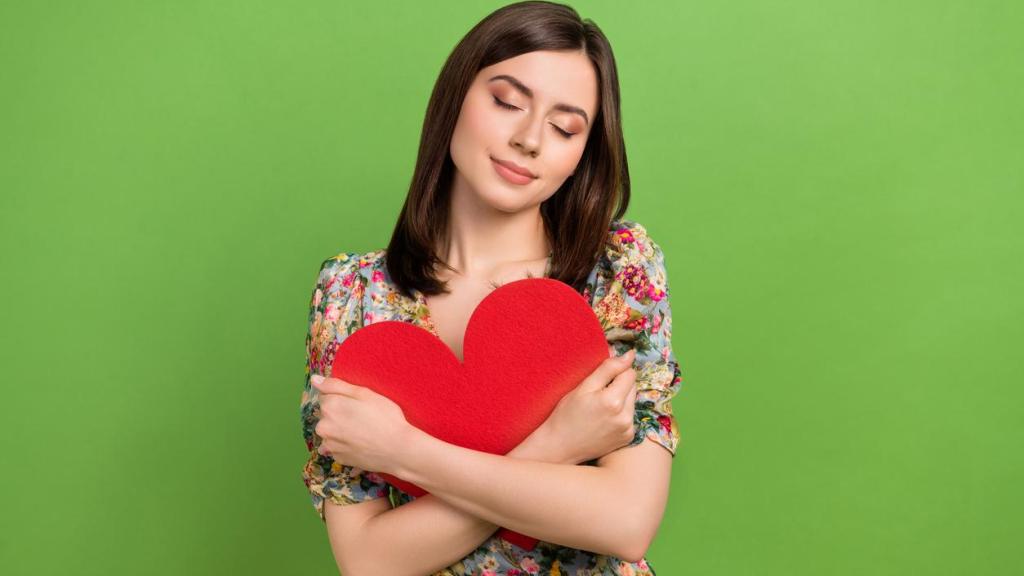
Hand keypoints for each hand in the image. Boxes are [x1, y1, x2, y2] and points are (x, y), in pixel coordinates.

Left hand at [310, 374, 416, 475]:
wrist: (398, 450)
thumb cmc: (385, 418)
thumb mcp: (364, 393)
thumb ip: (336, 385)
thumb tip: (315, 380)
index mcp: (329, 406)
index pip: (327, 396)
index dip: (344, 399)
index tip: (359, 404)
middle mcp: (323, 426)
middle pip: (327, 415)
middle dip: (340, 414)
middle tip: (364, 418)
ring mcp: (329, 444)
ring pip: (331, 431)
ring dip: (341, 430)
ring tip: (363, 432)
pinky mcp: (337, 458)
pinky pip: (337, 447)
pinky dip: (346, 445)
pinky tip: (361, 443)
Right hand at [537, 346, 637, 464]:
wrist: (559, 446)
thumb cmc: (566, 414)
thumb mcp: (584, 387)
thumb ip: (608, 368)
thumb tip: (630, 354)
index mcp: (613, 401)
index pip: (629, 373)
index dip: (616, 372)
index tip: (601, 380)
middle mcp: (625, 417)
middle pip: (633, 386)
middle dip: (619, 385)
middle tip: (597, 395)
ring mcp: (628, 429)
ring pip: (632, 401)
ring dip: (621, 399)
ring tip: (600, 408)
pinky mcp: (628, 437)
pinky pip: (630, 416)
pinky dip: (620, 413)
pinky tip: (604, 419)